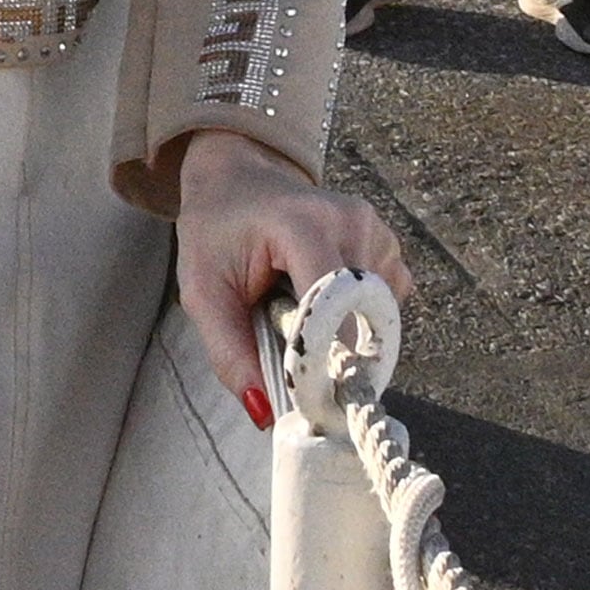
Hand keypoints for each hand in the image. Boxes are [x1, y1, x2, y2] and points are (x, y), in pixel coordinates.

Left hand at [171, 130, 414, 425]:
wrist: (238, 176)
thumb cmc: (216, 232)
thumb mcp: (203, 293)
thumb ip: (230, 353)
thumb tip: (268, 413)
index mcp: (303, 226)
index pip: (332, 309)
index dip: (321, 361)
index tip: (305, 401)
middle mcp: (351, 221)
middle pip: (360, 317)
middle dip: (334, 353)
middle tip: (298, 366)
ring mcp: (375, 228)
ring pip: (375, 314)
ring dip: (343, 331)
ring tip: (299, 315)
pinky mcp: (386, 241)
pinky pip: (385, 300)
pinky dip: (357, 314)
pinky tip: (323, 300)